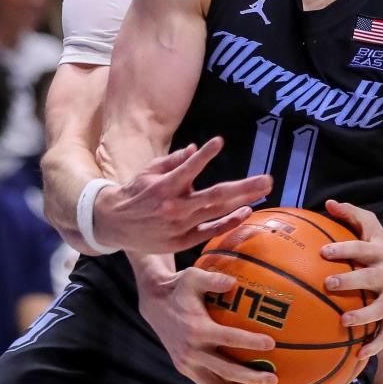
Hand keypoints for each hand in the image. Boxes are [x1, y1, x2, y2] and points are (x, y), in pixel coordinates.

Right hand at [93, 138, 272, 253]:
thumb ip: (173, 161)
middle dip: (244, 187)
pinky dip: (229, 222)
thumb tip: (195, 149)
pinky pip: (211, 231)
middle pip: (215, 197)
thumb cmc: (136, 192)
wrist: (114, 224)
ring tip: (264, 191)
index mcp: (165, 186)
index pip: (188, 168)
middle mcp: (175, 208)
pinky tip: (246, 211)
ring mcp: (180, 226)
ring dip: (243, 201)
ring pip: (217, 213)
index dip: (204, 155)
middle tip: (268, 180)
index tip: (219, 142)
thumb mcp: (149, 171)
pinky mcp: (183, 241)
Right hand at [136, 265, 276, 383]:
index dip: (250, 342)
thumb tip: (234, 281)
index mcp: (197, 329)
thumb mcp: (193, 276)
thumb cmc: (179, 287)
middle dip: (251, 377)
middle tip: (273, 378)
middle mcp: (191, 350)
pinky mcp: (184, 368)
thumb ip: (214, 279)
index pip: (229, 338)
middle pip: (225, 370)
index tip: (271, 343)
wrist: (154, 304)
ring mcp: (187, 363)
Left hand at [320, 200, 382, 360]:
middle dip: (351, 281)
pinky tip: (359, 355)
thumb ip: (351, 214)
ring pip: (381, 309)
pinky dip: (376, 345)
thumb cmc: (381, 246)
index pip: (361, 248)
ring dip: (364, 316)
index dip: (344, 249)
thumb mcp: (371, 226)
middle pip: (371, 278)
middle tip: (328, 284)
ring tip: (344, 322)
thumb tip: (328, 203)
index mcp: (381, 252)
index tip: (323, 252)